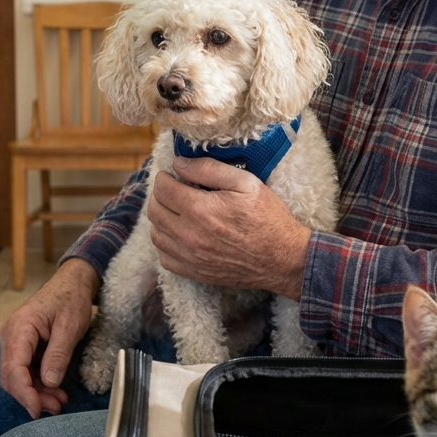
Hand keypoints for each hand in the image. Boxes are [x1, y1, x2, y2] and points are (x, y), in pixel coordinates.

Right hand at [0, 257, 98, 418]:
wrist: (72, 283)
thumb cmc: (71, 298)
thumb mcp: (70, 326)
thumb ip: (58, 354)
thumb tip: (49, 383)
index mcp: (20, 328)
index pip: (13, 368)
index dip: (24, 393)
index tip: (37, 410)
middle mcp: (11, 336)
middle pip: (12, 377)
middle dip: (32, 396)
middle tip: (56, 407)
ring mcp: (15, 342)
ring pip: (18, 377)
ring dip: (37, 392)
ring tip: (59, 401)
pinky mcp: (23, 347)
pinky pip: (26, 371)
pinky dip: (39, 383)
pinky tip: (55, 390)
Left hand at [147, 156, 309, 299]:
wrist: (282, 258)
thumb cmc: (267, 217)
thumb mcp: (245, 183)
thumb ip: (209, 169)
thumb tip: (178, 163)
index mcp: (200, 209)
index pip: (162, 188)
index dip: (165, 177)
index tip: (175, 175)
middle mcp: (189, 235)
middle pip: (154, 210)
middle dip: (161, 195)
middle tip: (176, 190)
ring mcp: (189, 257)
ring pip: (156, 234)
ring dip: (162, 219)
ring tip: (178, 211)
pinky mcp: (194, 272)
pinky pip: (164, 257)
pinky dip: (167, 243)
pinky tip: (181, 234)